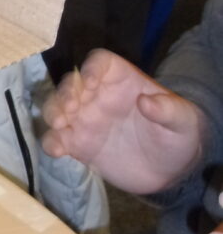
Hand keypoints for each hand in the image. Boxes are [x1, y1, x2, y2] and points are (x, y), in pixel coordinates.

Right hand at [41, 49, 205, 194]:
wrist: (171, 170)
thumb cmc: (178, 136)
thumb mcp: (183, 121)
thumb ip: (168, 109)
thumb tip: (146, 101)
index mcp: (122, 81)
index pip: (100, 62)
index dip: (91, 68)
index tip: (89, 83)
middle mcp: (98, 97)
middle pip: (71, 84)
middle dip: (65, 93)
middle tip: (70, 110)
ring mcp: (85, 121)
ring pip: (57, 108)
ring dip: (53, 113)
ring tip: (60, 126)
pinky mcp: (78, 145)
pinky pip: (56, 140)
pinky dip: (51, 143)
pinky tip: (59, 150)